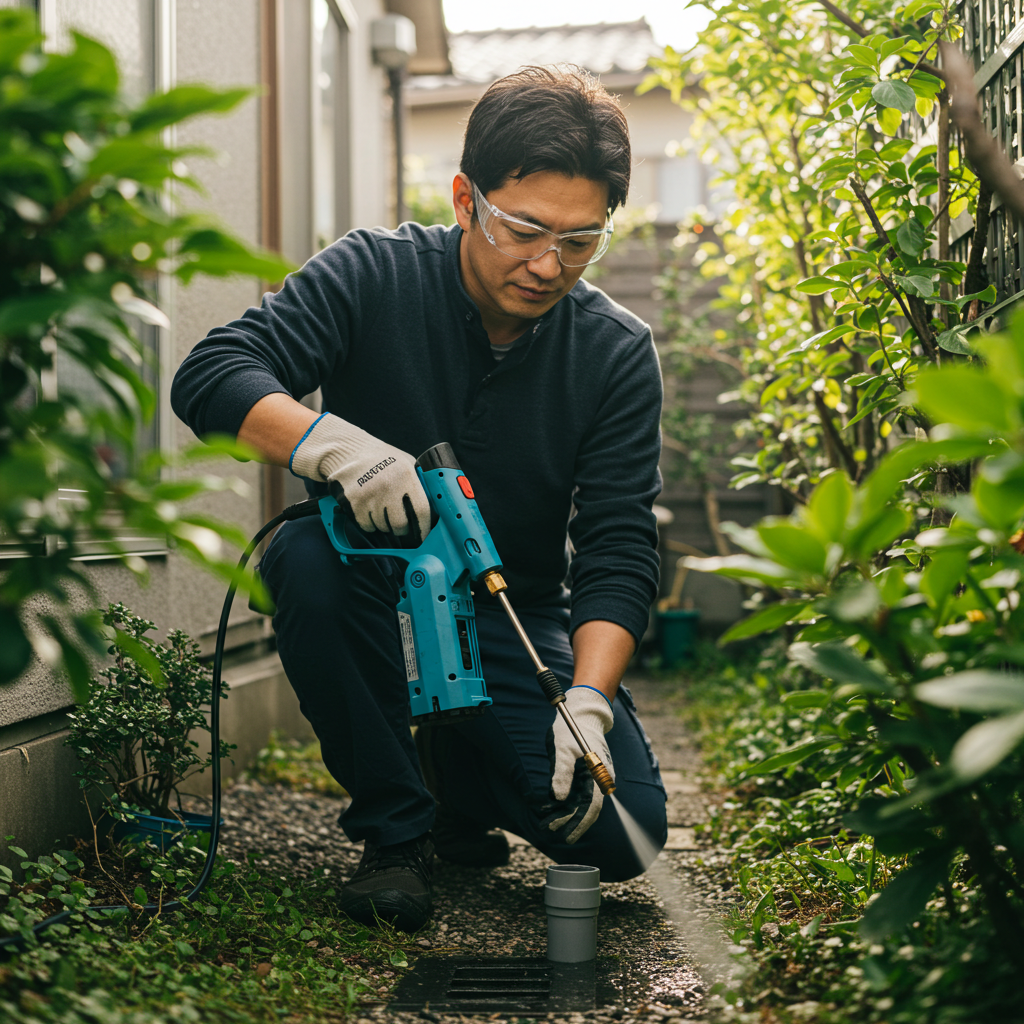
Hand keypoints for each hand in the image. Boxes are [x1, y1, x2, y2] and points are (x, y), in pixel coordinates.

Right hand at [290, 413, 430, 538]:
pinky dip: (369, 523)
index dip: (424, 527)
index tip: (424, 535)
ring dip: (384, 524)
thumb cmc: (381, 458)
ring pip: (382, 527)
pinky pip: (367, 525)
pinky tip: (368, 509)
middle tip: (399, 523)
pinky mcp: (353, 503)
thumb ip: (419, 481)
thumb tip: (434, 506)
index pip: (421, 510)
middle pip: (400, 525)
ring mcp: (369, 496)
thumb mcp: (405, 462)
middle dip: (401, 528)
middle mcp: (388, 486)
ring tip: (381, 508)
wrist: (348, 451)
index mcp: (406, 475)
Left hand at [544, 685, 614, 843]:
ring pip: (579, 803)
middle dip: (567, 821)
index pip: (591, 807)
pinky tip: (550, 807)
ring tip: (545, 822)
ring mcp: (593, 778)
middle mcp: (598, 779)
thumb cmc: (572, 730)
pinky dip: (563, 802)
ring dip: (563, 814)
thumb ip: (561, 774)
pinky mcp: (585, 775)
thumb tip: (559, 799)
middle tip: (547, 829)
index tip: (567, 837)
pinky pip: (576, 793)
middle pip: (585, 809)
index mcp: (598, 775)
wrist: (582, 713)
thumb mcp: (563, 750)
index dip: (579, 824)